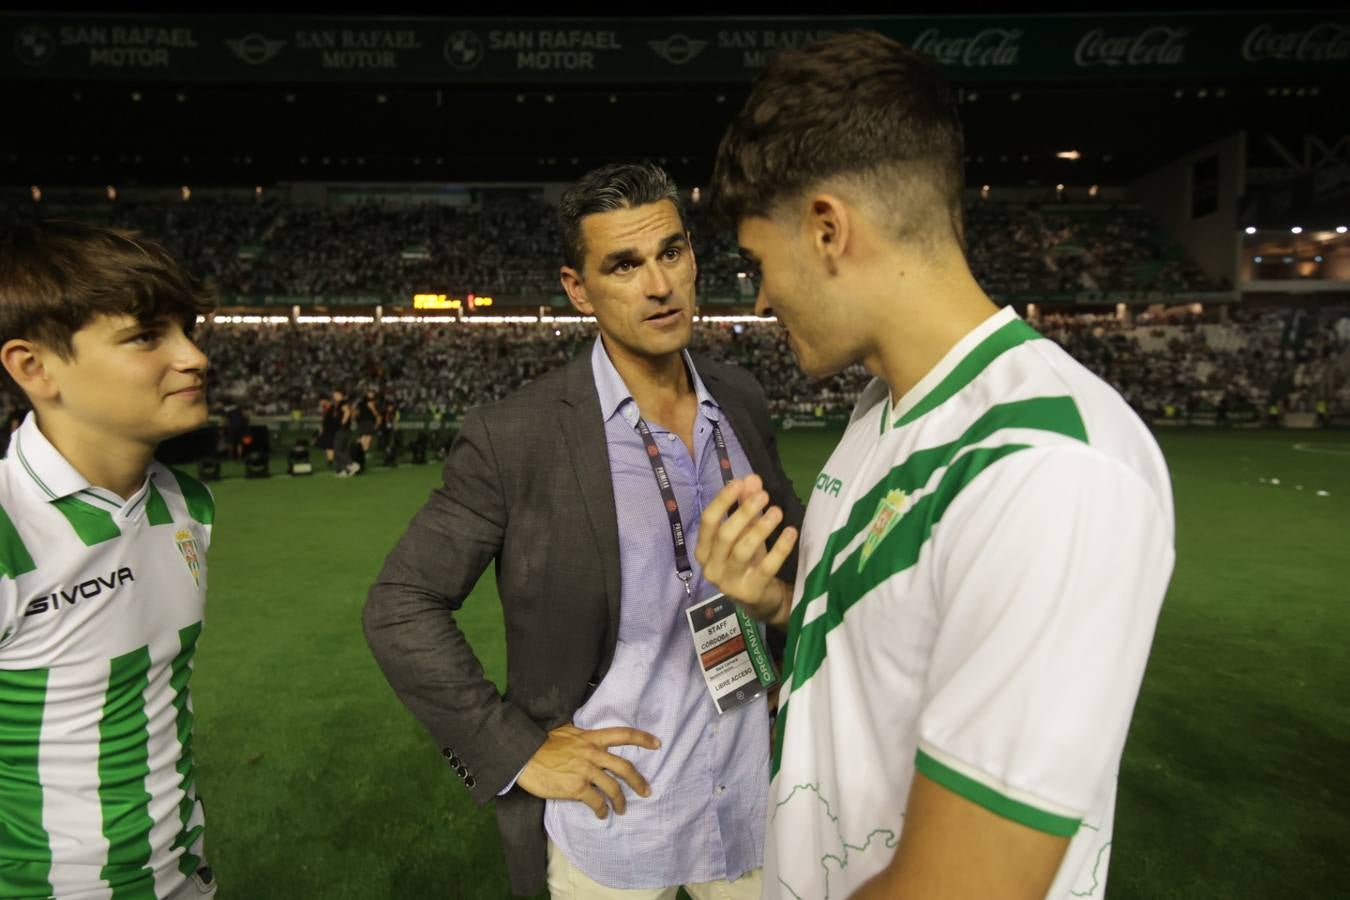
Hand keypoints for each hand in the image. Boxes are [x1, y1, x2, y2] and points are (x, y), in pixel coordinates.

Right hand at [515, 724, 660, 818]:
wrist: (524, 756)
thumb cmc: (542, 742)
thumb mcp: (566, 730)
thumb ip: (582, 734)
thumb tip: (589, 735)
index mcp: (591, 738)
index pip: (622, 734)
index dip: (642, 738)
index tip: (657, 743)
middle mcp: (592, 754)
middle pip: (624, 767)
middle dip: (639, 781)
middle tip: (646, 791)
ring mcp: (585, 771)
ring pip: (613, 788)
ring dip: (620, 801)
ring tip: (622, 809)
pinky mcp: (575, 788)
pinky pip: (596, 802)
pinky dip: (601, 810)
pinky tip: (601, 814)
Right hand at [695, 474, 797, 626]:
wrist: (761, 601)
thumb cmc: (748, 562)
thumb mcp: (745, 532)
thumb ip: (744, 506)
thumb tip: (751, 478)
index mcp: (704, 550)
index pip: (708, 521)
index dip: (722, 500)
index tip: (739, 483)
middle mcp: (711, 568)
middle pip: (725, 535)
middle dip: (744, 512)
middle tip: (764, 495)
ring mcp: (730, 583)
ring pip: (743, 550)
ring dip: (761, 528)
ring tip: (777, 511)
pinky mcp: (751, 592)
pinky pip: (767, 566)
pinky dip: (780, 548)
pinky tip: (791, 532)